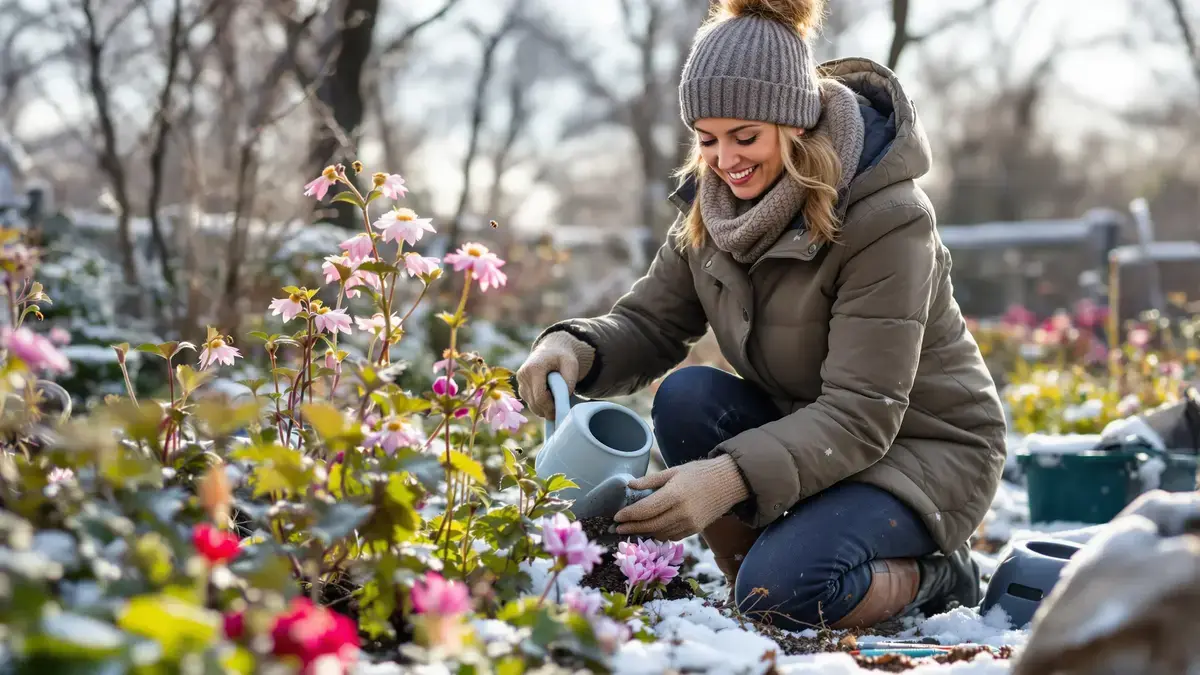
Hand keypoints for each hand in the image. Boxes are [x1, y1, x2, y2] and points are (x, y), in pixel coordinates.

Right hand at [515, 331, 593, 418]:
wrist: (551, 351)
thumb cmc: (562, 357)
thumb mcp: (571, 365)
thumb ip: (569, 382)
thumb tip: (563, 400)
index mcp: (534, 368)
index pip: (540, 396)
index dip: (551, 407)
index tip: (561, 410)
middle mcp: (523, 375)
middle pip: (534, 403)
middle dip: (548, 410)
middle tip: (561, 410)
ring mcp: (520, 382)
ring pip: (531, 405)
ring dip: (544, 409)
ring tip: (556, 401)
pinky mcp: (520, 388)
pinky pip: (530, 402)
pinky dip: (540, 405)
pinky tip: (549, 398)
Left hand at [613, 455, 748, 540]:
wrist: (729, 482)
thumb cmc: (700, 472)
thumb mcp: (674, 471)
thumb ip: (651, 480)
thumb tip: (629, 486)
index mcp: (674, 495)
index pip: (645, 510)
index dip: (629, 515)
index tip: (616, 517)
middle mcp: (682, 513)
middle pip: (650, 525)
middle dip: (631, 528)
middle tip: (617, 528)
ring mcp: (690, 524)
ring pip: (660, 533)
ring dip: (643, 533)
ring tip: (630, 530)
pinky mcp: (695, 530)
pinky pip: (672, 536)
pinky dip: (658, 535)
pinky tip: (649, 531)